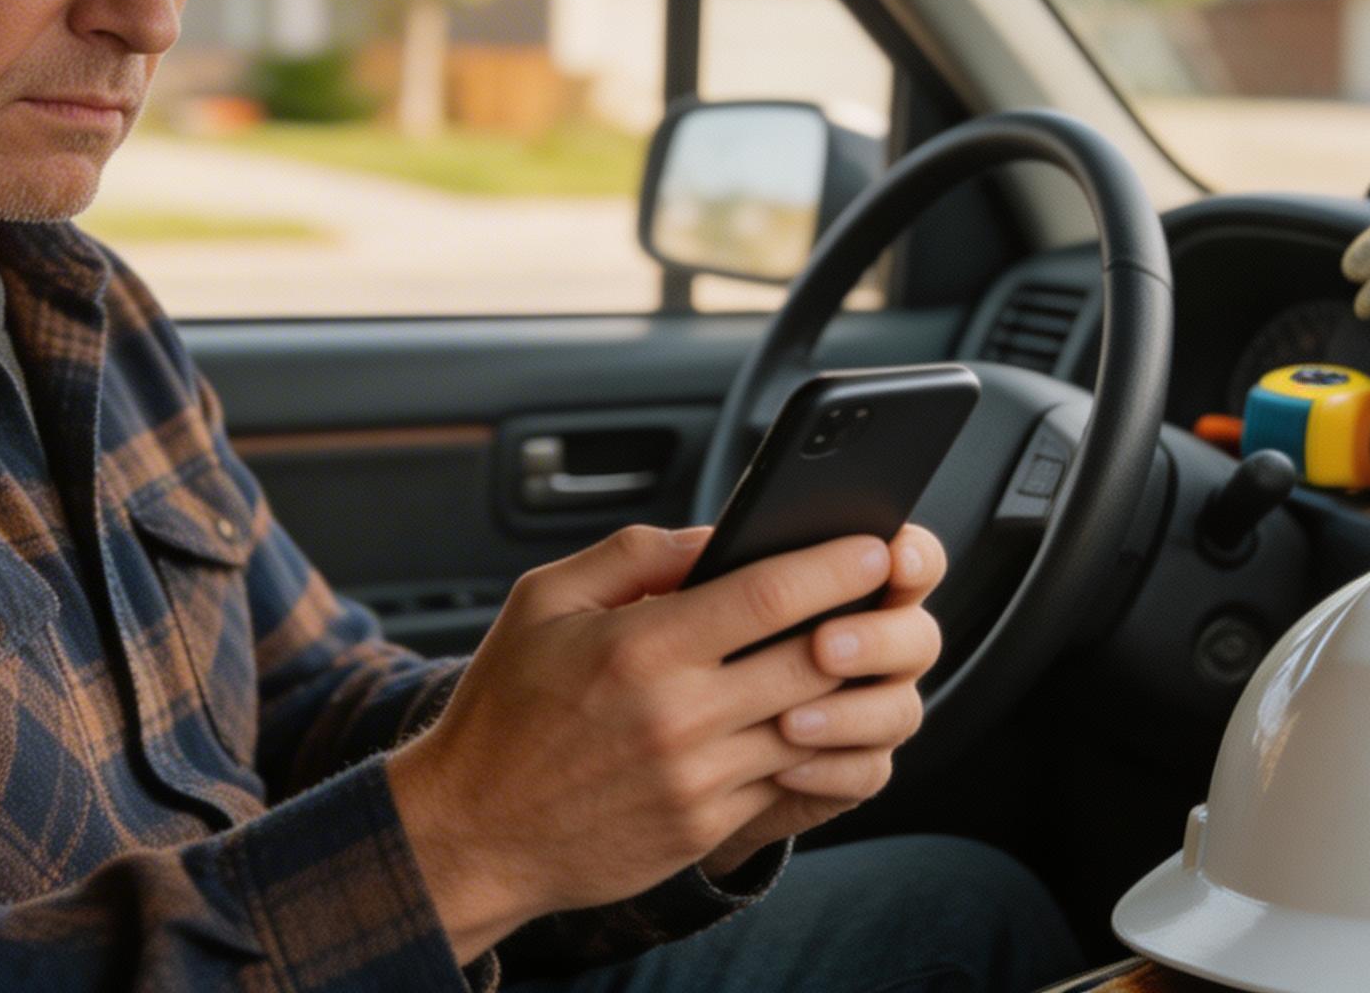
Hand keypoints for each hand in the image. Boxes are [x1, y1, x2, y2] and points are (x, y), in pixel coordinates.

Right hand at [384, 522, 928, 961]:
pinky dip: (817, 745)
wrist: (475, 831)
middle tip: (894, 594)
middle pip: (814, 659)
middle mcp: (679, 715)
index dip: (835, 566)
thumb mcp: (543, 602)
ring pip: (816, 725)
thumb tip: (714, 537)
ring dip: (854, 689)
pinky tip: (820, 716)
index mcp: (640, 646)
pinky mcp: (707, 826)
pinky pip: (788, 779)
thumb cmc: (504, 709)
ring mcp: (699, 778)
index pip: (768, 595)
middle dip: (868, 621)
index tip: (872, 546)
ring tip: (867, 655)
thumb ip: (632, 555)